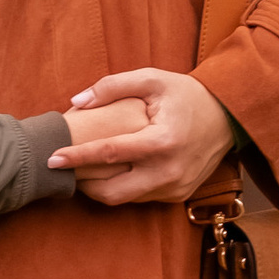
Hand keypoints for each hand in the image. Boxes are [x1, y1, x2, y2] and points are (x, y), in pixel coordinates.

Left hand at [50, 68, 234, 205]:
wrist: (228, 116)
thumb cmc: (186, 94)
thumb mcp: (152, 79)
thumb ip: (112, 86)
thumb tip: (76, 102)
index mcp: (162, 141)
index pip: (109, 154)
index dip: (76, 156)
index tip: (51, 157)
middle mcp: (169, 170)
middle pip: (112, 192)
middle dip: (82, 183)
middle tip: (64, 169)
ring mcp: (175, 187)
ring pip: (125, 199)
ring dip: (100, 188)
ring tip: (81, 171)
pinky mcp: (179, 196)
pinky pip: (142, 198)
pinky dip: (122, 188)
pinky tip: (110, 173)